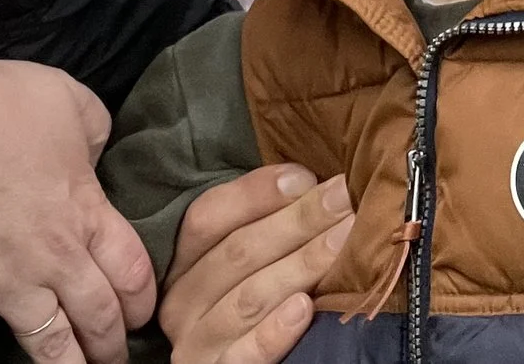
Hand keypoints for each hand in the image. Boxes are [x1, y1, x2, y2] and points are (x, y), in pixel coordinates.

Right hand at [0, 59, 155, 363]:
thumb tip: (96, 156)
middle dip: (110, 347)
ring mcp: (4, 286)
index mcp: (86, 212)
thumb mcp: (72, 99)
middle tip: (112, 359)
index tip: (140, 316)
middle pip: (98, 320)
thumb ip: (97, 132)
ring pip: (49, 350)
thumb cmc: (3, 102)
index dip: (142, 301)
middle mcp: (54, 260)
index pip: (133, 274)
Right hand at [160, 164, 353, 363]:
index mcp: (181, 264)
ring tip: (343, 239)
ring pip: (249, 297)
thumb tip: (307, 181)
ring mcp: (196, 343)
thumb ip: (261, 225)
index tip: (305, 177)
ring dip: (301, 263)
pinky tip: (305, 307)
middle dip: (297, 220)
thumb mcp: (243, 263)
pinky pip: (247, 353)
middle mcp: (180, 301)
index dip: (255, 193)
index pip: (207, 216)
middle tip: (344, 197)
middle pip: (237, 251)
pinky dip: (275, 331)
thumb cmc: (249, 301)